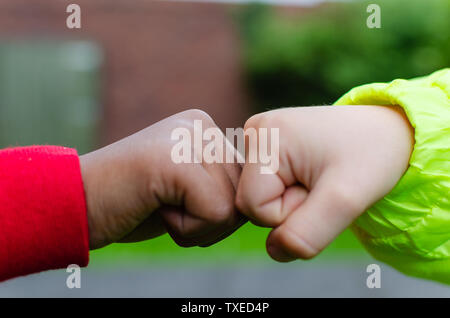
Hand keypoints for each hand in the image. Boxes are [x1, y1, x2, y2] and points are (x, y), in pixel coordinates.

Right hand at [81, 109, 243, 249]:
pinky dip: (187, 230)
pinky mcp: (178, 160)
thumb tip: (259, 201)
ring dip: (197, 226)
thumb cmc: (131, 203)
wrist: (75, 204)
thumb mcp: (184, 187)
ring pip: (233, 208)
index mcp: (204, 127)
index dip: (214, 211)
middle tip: (164, 207)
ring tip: (158, 205)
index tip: (175, 202)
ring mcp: (189, 139)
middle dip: (208, 220)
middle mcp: (201, 125)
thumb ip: (219, 183)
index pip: (244, 183)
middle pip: (242, 196)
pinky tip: (155, 209)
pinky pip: (216, 213)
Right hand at [236, 105, 413, 260]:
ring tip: (318, 177)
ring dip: (290, 201)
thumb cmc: (371, 157)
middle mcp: (255, 130)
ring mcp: (259, 136)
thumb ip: (305, 234)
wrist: (385, 132)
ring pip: (257, 198)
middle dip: (290, 207)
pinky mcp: (266, 144)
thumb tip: (273, 249)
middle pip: (251, 203)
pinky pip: (263, 188)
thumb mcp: (345, 200)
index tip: (321, 188)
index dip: (290, 213)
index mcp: (265, 135)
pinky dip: (288, 192)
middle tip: (322, 184)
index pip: (255, 207)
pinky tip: (309, 174)